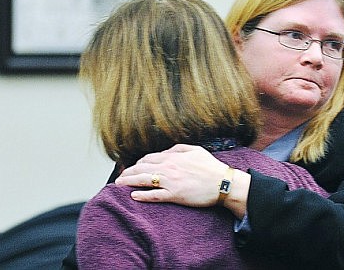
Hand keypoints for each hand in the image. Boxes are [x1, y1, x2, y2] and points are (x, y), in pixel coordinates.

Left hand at [115, 144, 249, 217]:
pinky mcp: (174, 195)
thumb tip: (166, 151)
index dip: (138, 163)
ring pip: (144, 180)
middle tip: (119, 176)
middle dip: (128, 172)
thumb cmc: (211, 167)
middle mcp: (169, 168)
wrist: (223, 183)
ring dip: (129, 182)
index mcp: (173, 156)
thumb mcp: (196, 150)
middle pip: (142, 168)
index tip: (133, 167)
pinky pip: (154, 195)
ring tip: (119, 184)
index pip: (149, 158)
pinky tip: (133, 196)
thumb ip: (178, 148)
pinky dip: (142, 195)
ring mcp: (170, 182)